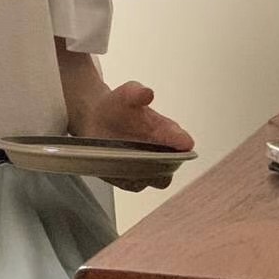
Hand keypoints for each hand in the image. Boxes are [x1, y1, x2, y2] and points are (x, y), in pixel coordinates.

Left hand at [77, 81, 194, 192]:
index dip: (181, 143)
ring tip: (127, 163)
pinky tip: (117, 169)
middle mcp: (163, 152)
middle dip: (162, 165)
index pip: (183, 142)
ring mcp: (149, 167)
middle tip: (145, 156)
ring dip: (144, 174)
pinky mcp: (132, 178)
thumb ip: (136, 92)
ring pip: (156, 180)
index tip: (177, 142)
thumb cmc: (117, 106)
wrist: (95, 117)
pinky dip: (128, 181)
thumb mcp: (126, 94)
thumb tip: (147, 93)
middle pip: (172, 167)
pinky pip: (136, 186)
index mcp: (168, 131)